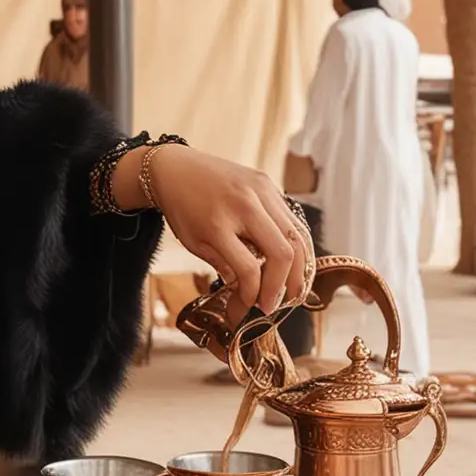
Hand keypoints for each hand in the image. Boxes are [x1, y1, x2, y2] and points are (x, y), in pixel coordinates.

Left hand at [113, 145, 309, 310]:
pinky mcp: (269, 184)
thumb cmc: (182, 208)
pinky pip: (293, 219)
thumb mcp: (193, 243)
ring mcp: (261, 191)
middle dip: (284, 286)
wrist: (176, 168)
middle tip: (277, 305)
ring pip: (297, 236)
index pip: (248, 269)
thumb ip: (223, 265)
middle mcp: (244, 204)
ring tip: (293, 290)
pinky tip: (294, 263)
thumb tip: (250, 292)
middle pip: (283, 253)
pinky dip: (298, 245)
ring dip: (300, 269)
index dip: (253, 295)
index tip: (250, 308)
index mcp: (218, 223)